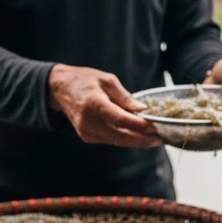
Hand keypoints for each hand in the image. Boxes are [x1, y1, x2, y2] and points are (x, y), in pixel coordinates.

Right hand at [48, 64, 162, 146]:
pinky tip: (138, 137)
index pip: (121, 120)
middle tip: (162, 138)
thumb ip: (125, 97)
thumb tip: (142, 110)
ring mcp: (87, 131)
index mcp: (94, 104)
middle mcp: (89, 121)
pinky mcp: (87, 137)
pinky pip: (111, 140)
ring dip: (137, 142)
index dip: (140, 126)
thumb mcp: (107, 80)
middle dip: (143, 139)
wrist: (60, 89)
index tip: (157, 127)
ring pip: (117, 141)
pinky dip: (126, 140)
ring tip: (155, 139)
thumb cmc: (84, 80)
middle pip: (121, 135)